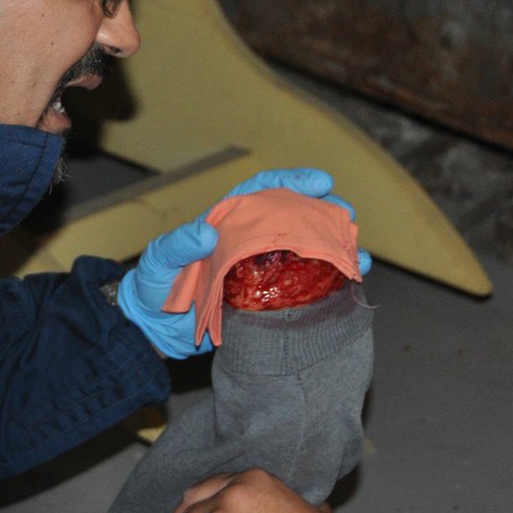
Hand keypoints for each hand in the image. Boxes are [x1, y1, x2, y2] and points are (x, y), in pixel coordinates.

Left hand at [117, 167, 367, 357]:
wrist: (155, 330)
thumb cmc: (155, 286)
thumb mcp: (159, 260)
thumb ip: (179, 245)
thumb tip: (206, 233)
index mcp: (228, 223)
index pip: (263, 193)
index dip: (292, 183)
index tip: (320, 182)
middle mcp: (250, 242)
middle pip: (294, 220)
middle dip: (324, 215)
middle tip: (347, 217)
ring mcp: (262, 271)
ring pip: (305, 254)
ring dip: (334, 251)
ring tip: (358, 256)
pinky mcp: (268, 301)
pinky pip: (302, 289)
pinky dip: (326, 287)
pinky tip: (348, 287)